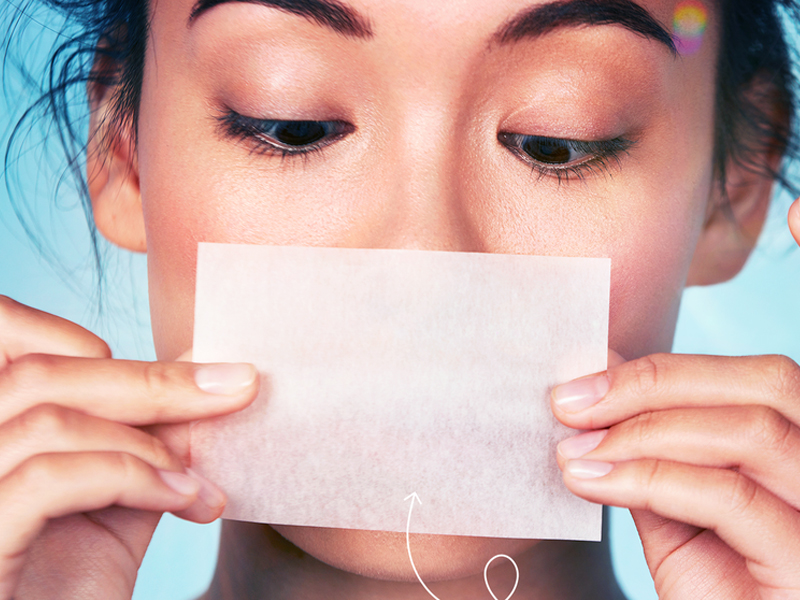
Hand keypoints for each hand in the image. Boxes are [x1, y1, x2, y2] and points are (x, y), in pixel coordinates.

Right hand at [0, 297, 258, 599]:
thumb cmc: (70, 588)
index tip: (169, 376)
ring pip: (48, 416)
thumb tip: (198, 377)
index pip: (14, 341)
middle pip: (42, 374)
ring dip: (149, 442)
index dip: (86, 345)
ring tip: (199, 481)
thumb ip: (139, 439)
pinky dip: (134, 477)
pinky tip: (183, 501)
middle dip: (155, 380)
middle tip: (239, 387)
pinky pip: (52, 476)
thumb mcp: (113, 500)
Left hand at [552, 351, 799, 598]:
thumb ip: (651, 450)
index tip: (578, 386)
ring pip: (750, 432)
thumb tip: (599, 383)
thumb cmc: (716, 591)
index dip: (661, 372)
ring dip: (642, 432)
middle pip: (763, 386)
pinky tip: (591, 482)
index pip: (752, 379)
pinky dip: (648, 479)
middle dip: (652, 386)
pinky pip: (730, 497)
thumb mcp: (676, 511)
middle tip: (569, 406)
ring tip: (575, 453)